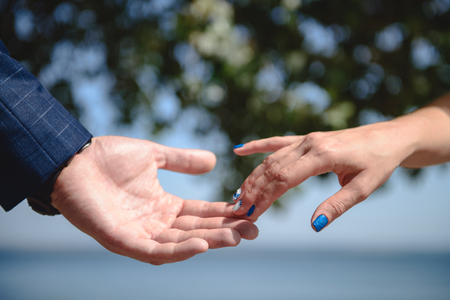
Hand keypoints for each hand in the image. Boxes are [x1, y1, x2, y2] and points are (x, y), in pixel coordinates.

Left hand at [51, 136, 257, 264]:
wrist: (72, 159)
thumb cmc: (107, 157)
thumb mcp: (153, 155)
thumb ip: (181, 160)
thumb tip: (214, 161)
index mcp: (163, 205)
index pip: (199, 213)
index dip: (223, 214)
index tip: (248, 211)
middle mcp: (155, 223)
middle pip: (195, 231)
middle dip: (224, 231)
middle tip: (253, 229)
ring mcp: (139, 233)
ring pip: (180, 244)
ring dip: (208, 241)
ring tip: (235, 237)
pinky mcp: (122, 240)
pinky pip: (153, 251)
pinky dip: (177, 251)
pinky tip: (201, 244)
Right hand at [232, 123, 410, 231]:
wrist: (389, 137)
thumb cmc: (379, 162)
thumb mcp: (363, 188)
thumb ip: (337, 206)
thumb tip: (314, 225)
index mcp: (322, 155)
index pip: (283, 178)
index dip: (264, 197)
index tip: (250, 213)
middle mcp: (309, 143)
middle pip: (272, 168)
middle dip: (253, 190)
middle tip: (238, 210)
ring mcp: (306, 138)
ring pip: (271, 157)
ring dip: (253, 176)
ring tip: (238, 194)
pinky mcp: (307, 138)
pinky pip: (277, 142)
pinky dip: (257, 146)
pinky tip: (240, 149)